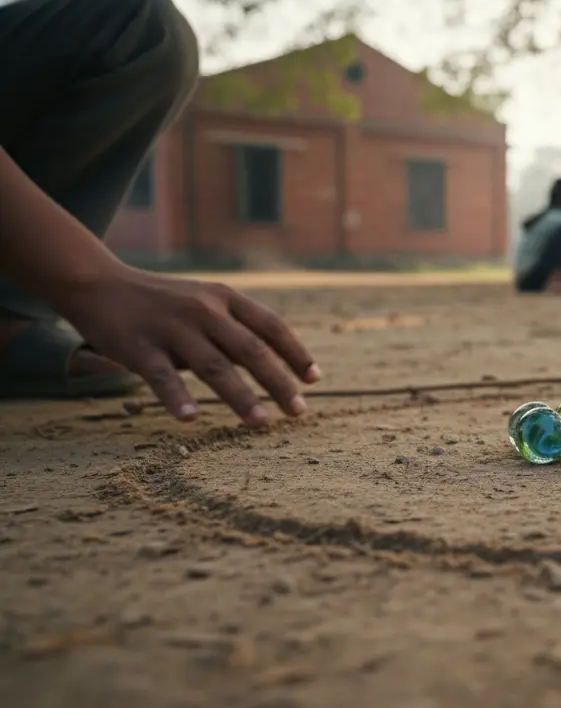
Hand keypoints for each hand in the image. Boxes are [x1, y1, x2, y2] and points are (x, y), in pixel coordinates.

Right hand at [61, 268, 318, 425]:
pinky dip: (177, 398)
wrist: (99, 284)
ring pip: (214, 367)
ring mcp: (171, 327)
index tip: (314, 380)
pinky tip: (191, 419)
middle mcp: (203, 310)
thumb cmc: (164, 303)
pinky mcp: (139, 346)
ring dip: (241, 397)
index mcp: (225, 298)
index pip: (271, 327)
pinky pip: (162, 377)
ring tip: (261, 423)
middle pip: (250, 350)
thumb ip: (236, 332)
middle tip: (299, 412)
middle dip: (278, 382)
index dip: (296, 353)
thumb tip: (278, 368)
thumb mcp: (206, 304)